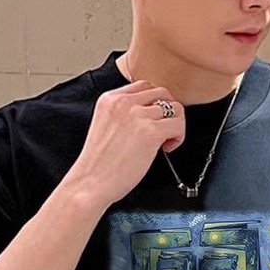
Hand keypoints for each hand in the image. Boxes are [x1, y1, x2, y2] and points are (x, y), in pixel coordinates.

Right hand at [68, 81, 185, 207]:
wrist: (90, 183)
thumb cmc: (98, 164)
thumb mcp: (105, 125)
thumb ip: (123, 114)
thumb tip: (149, 114)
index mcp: (110, 99)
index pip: (144, 87)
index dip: (155, 102)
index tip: (154, 118)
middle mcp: (124, 102)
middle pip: (162, 92)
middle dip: (168, 111)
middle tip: (164, 129)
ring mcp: (137, 115)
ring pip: (174, 108)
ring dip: (175, 125)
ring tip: (164, 141)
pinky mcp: (150, 132)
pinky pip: (178, 125)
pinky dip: (178, 137)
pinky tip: (166, 148)